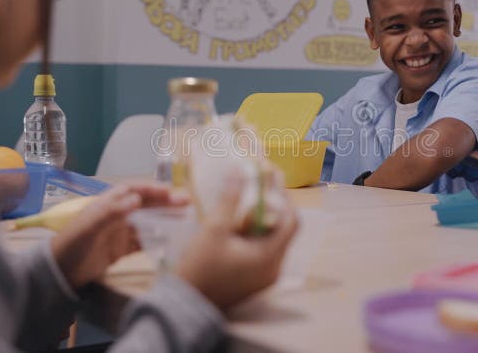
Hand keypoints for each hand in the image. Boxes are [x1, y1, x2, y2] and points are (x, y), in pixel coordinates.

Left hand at [51, 182, 185, 289]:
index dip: (153, 189)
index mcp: (108, 203)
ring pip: (148, 223)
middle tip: (187, 203)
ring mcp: (120, 233)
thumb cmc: (71, 244)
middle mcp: (117, 215)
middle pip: (145, 205)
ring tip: (185, 219)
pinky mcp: (121, 250)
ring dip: (165, 220)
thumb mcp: (89, 226)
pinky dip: (157, 240)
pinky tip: (170, 240)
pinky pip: (143, 242)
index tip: (171, 191)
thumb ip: (112, 212)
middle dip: (165, 203)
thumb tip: (137, 198)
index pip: (134, 190)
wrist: (59, 273)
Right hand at [177, 175, 297, 310]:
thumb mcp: (214, 229)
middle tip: (259, 188)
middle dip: (273, 207)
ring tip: (248, 203)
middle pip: (283, 230)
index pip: (292, 221)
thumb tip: (240, 171)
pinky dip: (256, 236)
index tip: (272, 181)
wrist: (184, 306)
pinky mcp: (254, 282)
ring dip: (263, 221)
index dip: (285, 198)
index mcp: (270, 256)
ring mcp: (265, 278)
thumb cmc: (200, 268)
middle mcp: (274, 269)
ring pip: (272, 241)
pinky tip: (239, 225)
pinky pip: (262, 253)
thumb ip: (229, 199)